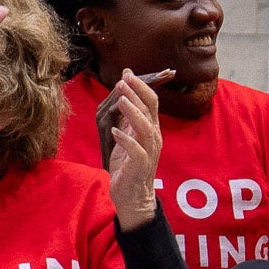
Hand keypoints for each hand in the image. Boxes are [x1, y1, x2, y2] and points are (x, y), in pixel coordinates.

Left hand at [101, 69, 160, 229]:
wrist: (133, 195)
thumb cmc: (129, 164)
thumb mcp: (128, 136)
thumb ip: (127, 116)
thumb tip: (123, 92)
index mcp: (150, 128)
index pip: (151, 102)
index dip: (140, 86)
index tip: (127, 72)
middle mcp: (153, 137)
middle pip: (149, 110)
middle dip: (137, 93)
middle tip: (123, 80)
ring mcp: (148, 152)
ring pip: (145, 128)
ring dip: (133, 113)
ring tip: (121, 100)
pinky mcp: (139, 166)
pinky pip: (136, 151)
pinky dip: (126, 140)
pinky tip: (115, 131)